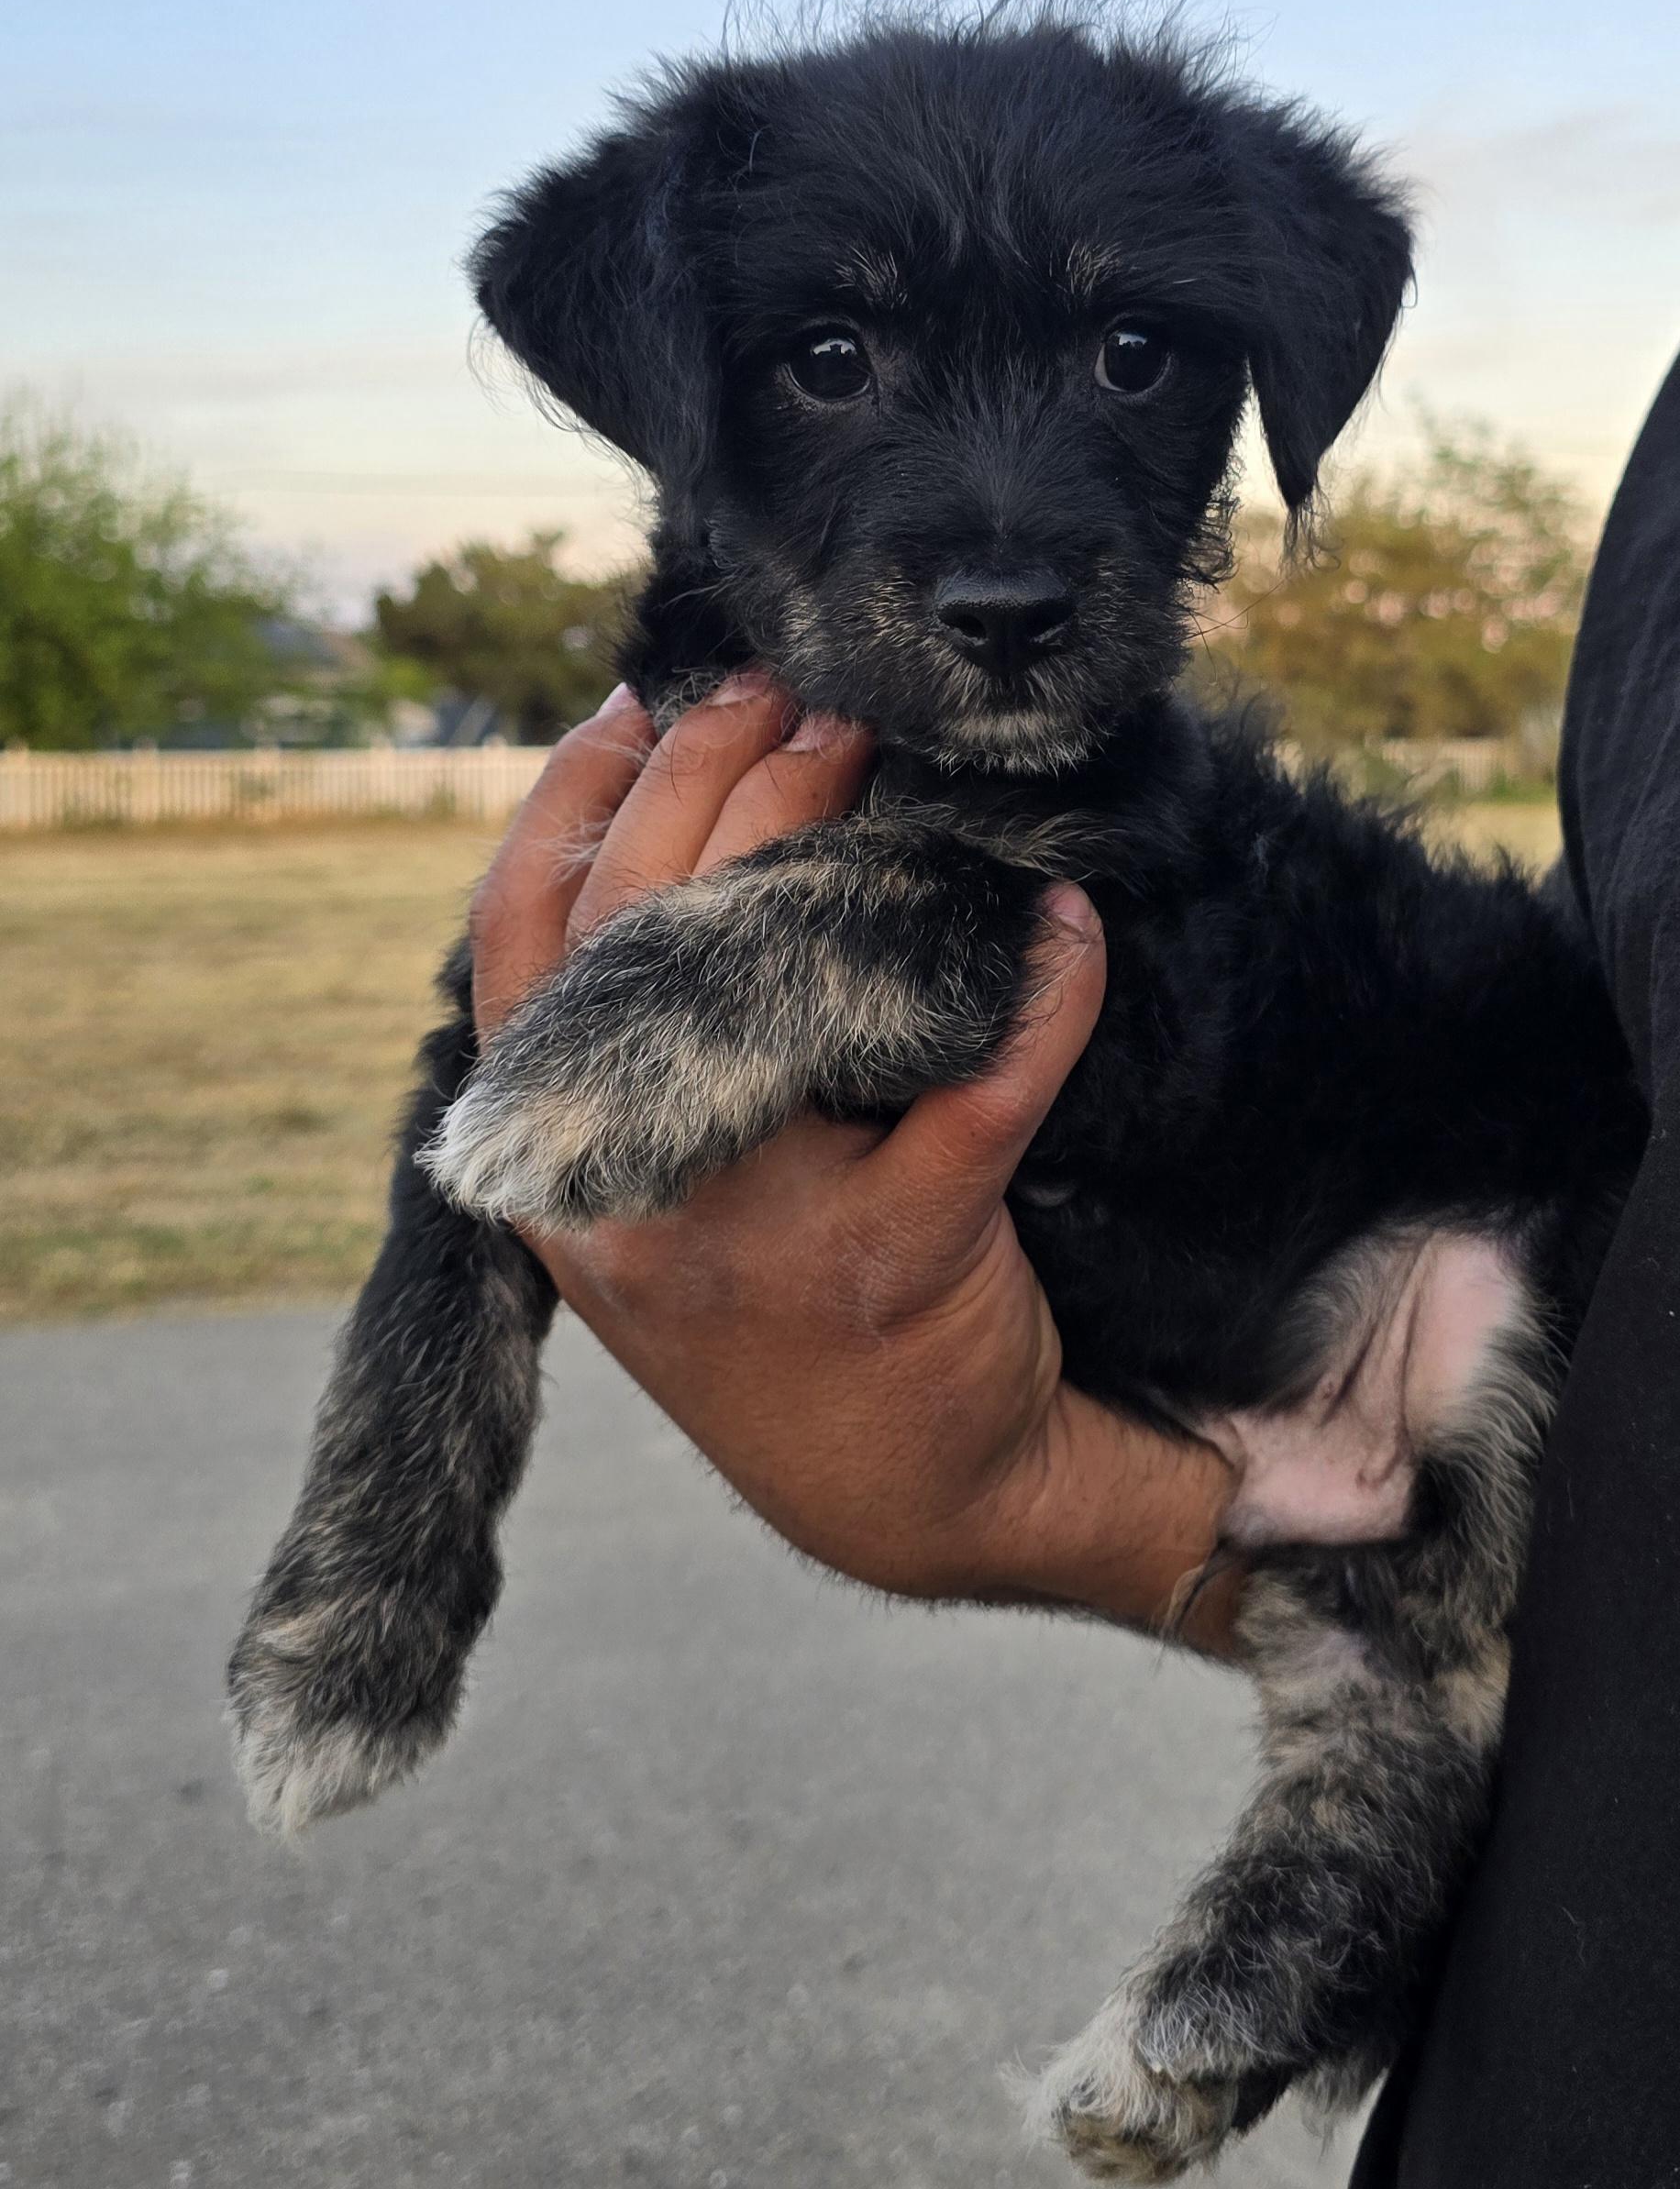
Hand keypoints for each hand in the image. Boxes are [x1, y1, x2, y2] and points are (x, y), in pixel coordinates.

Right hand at [468, 675, 1240, 1649]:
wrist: (907, 1496)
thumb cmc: (779, 1309)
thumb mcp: (649, 1202)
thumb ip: (631, 1060)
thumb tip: (666, 845)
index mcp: (553, 1163)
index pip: (522, 939)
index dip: (572, 801)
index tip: (640, 700)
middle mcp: (627, 1191)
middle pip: (641, 920)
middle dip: (713, 770)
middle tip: (789, 692)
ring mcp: (754, 1226)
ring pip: (776, 975)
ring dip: (828, 834)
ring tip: (868, 741)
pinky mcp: (893, 1254)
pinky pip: (976, 1086)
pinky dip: (1037, 991)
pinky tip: (1069, 922)